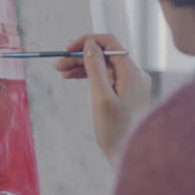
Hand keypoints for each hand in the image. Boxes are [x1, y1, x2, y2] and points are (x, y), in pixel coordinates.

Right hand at [55, 34, 150, 165]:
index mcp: (132, 72)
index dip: (88, 42)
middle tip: (59, 65)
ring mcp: (132, 83)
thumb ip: (96, 68)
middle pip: (106, 55)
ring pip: (105, 66)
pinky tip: (75, 78)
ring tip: (62, 73)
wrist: (128, 153)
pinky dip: (92, 76)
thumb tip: (90, 45)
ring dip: (84, 66)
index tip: (68, 49)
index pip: (110, 43)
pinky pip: (108, 77)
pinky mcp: (127, 92)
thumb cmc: (115, 130)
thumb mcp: (101, 97)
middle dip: (82, 56)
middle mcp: (135, 74)